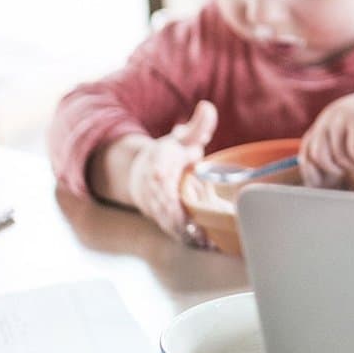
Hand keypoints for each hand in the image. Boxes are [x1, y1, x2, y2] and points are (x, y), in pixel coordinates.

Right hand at [119, 101, 217, 247]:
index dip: (165, 181)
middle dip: (182, 217)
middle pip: (166, 205)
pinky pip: (178, 232)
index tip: (170, 186)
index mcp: (159, 166)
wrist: (141, 174)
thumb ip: (197, 127)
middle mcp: (155, 190)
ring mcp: (159, 207)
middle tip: (205, 227)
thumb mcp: (182, 139)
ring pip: (172, 223)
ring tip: (212, 241)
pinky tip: (211, 245)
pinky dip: (192, 239)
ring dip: (190, 233)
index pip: (160, 176)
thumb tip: (208, 108)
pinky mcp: (165, 220)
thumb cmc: (168, 155)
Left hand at [301, 84, 353, 190]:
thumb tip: (318, 180)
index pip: (306, 151)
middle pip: (320, 158)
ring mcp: (347, 117)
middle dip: (336, 170)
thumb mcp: (353, 130)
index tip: (324, 183)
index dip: (312, 171)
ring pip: (341, 159)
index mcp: (327, 119)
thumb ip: (336, 146)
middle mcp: (332, 116)